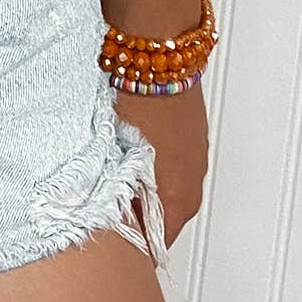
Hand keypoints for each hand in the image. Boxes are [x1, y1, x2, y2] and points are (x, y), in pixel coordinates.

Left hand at [114, 84, 208, 249]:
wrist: (158, 56)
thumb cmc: (135, 101)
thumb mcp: (115, 155)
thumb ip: (116, 192)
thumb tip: (105, 213)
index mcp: (175, 198)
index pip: (155, 244)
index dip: (131, 244)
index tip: (112, 238)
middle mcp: (191, 186)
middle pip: (166, 222)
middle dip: (140, 220)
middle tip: (111, 209)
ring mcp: (196, 163)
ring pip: (173, 195)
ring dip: (150, 194)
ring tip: (121, 177)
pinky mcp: (195, 144)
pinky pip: (178, 171)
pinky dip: (159, 171)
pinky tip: (138, 154)